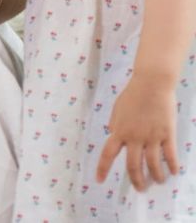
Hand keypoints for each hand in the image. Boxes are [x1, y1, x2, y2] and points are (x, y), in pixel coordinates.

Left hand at [96, 75, 179, 189]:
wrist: (151, 83)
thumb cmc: (133, 94)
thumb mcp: (117, 108)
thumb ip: (115, 124)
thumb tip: (113, 135)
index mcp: (119, 130)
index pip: (108, 154)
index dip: (103, 169)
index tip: (99, 181)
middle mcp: (134, 137)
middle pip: (133, 166)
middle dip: (136, 181)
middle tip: (140, 189)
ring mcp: (151, 136)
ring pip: (153, 166)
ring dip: (156, 177)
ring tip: (158, 181)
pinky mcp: (167, 134)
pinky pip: (170, 156)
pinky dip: (172, 166)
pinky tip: (173, 172)